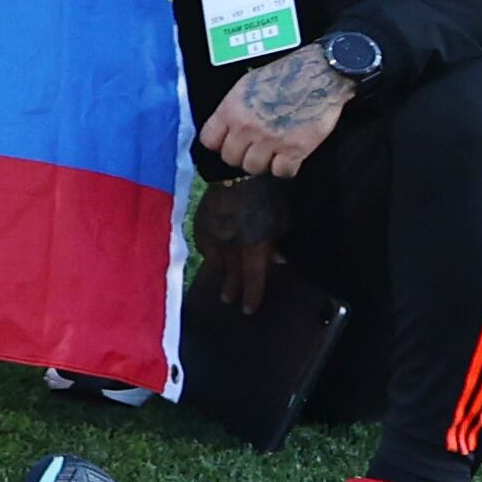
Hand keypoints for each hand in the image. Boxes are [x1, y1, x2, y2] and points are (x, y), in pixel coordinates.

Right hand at [189, 175, 288, 312]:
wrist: (235, 172)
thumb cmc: (265, 195)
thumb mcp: (281, 220)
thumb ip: (277, 243)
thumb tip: (277, 261)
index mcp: (253, 246)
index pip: (252, 279)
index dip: (251, 296)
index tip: (248, 310)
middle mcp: (230, 246)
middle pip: (230, 276)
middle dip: (232, 290)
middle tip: (229, 300)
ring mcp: (212, 237)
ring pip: (214, 263)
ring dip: (220, 273)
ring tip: (221, 280)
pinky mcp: (200, 226)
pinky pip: (203, 247)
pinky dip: (210, 253)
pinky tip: (212, 255)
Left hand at [198, 45, 358, 178]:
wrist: (319, 74)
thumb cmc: (285, 74)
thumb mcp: (246, 84)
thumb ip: (232, 108)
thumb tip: (225, 127)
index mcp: (231, 109)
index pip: (208, 140)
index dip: (218, 144)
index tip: (228, 143)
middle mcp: (246, 127)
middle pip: (230, 158)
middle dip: (240, 155)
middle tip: (252, 149)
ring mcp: (270, 140)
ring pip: (253, 168)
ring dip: (262, 163)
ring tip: (270, 154)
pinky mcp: (295, 149)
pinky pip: (281, 172)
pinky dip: (285, 168)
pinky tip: (289, 158)